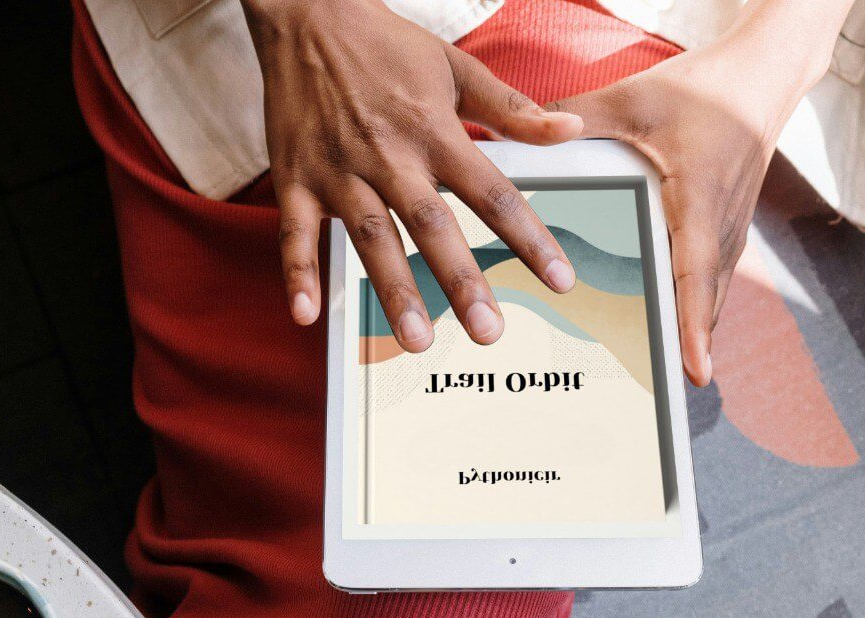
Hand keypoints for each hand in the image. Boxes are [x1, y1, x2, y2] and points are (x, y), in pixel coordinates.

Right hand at [242, 0, 582, 349]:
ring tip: (414, 338)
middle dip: (460, 281)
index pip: (492, 193)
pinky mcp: (295, 179)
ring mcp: (339, 170)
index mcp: (434, 131)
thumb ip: (512, 110)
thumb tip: (570, 132)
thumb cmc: (385, 47)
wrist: (307, 15)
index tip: (559, 279)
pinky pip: (295, 233)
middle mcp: (389, 154)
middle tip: (487, 331)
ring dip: (392, 289)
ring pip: (369, 237)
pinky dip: (298, 274)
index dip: (529, 238)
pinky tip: (309, 314)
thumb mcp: (456, 68)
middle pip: (431, 225)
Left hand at [546, 8, 834, 385]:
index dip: (694, 323)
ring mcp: (728, 232)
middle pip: (704, 300)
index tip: (693, 370)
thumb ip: (577, 119)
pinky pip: (708, 283)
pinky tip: (661, 337)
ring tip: (656, 385)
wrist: (764, 78)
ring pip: (709, 297)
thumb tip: (523, 138)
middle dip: (685, 348)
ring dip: (688, 336)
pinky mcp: (725, 233)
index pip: (697, 271)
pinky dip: (690, 312)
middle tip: (658, 397)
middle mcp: (721, 223)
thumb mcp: (634, 98)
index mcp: (701, 194)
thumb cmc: (704, 88)